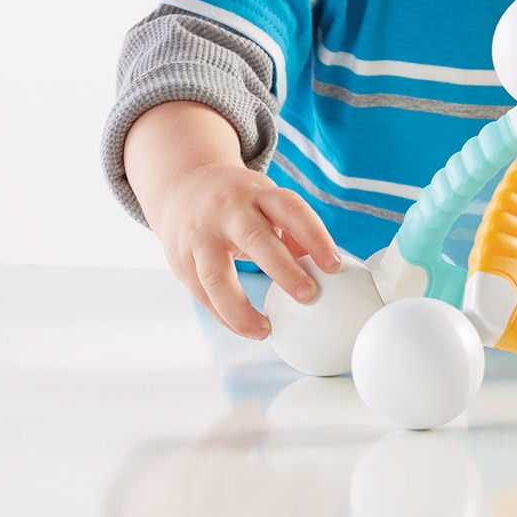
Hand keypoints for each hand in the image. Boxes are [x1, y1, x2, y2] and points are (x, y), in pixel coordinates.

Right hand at [151, 163, 340, 339]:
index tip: (334, 265)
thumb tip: (322, 270)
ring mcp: (201, 237)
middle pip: (257, 240)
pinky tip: (246, 328)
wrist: (182, 186)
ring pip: (218, 276)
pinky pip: (204, 296)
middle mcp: (229, 212)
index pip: (291, 210)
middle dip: (284, 270)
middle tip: (308, 295)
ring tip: (265, 330)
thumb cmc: (238, 201)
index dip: (315, 236)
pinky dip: (225, 317)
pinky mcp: (182, 262)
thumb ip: (291, 231)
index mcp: (258, 193)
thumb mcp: (266, 200)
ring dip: (242, 309)